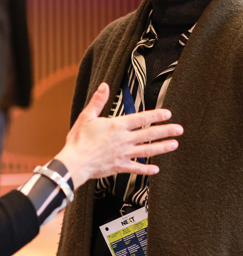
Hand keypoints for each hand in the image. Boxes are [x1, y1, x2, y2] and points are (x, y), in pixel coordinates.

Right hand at [55, 83, 182, 189]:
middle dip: (166, 131)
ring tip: (174, 145)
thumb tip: (104, 86)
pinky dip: (146, 169)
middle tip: (179, 130)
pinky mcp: (119, 166)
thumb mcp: (87, 116)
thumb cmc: (79, 140)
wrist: (75, 163)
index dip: (156, 115)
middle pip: (149, 134)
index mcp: (117, 126)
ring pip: (147, 151)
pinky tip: (156, 170)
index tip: (168, 114)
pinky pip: (136, 168)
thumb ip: (98, 101)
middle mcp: (124, 140)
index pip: (141, 118)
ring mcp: (123, 154)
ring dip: (162, 147)